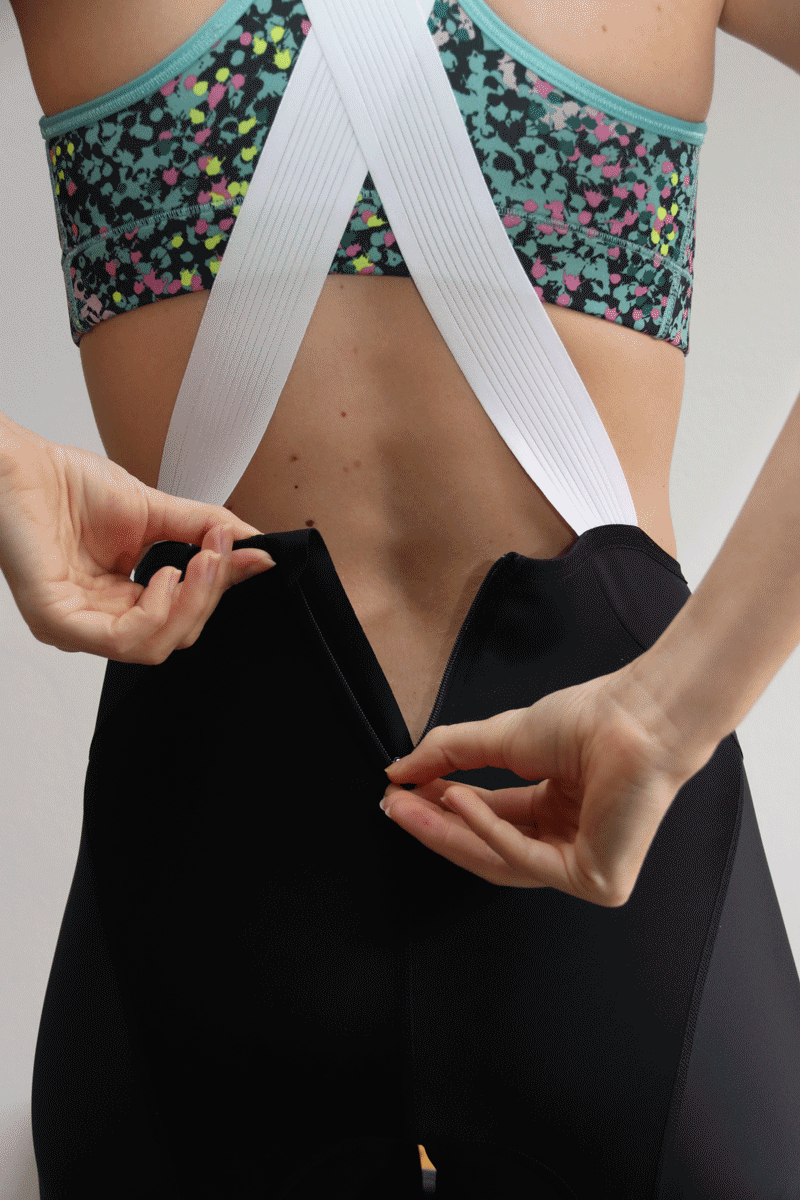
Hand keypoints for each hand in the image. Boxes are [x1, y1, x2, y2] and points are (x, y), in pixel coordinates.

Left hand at [0, 428, 274, 662]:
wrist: (19, 464)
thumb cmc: (70, 485)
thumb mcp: (158, 512)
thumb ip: (207, 533)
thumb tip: (258, 551)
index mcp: (119, 601)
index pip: (182, 618)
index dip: (219, 590)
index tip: (250, 556)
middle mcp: (97, 621)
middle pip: (176, 638)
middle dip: (210, 596)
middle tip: (222, 553)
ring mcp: (76, 627)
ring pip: (155, 647)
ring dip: (191, 604)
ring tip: (198, 562)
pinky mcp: (58, 622)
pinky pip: (124, 640)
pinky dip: (157, 610)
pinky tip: (164, 574)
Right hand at [382, 668, 715, 905]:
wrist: (638, 717)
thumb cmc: (590, 720)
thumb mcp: (505, 736)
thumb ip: (450, 753)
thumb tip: (398, 770)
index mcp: (558, 810)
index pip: (489, 818)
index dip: (441, 807)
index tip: (399, 791)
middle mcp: (570, 841)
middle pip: (488, 847)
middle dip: (436, 826)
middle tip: (394, 805)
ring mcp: (584, 867)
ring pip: (500, 861)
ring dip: (449, 832)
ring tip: (410, 804)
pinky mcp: (595, 882)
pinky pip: (526, 859)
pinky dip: (486, 830)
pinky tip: (455, 799)